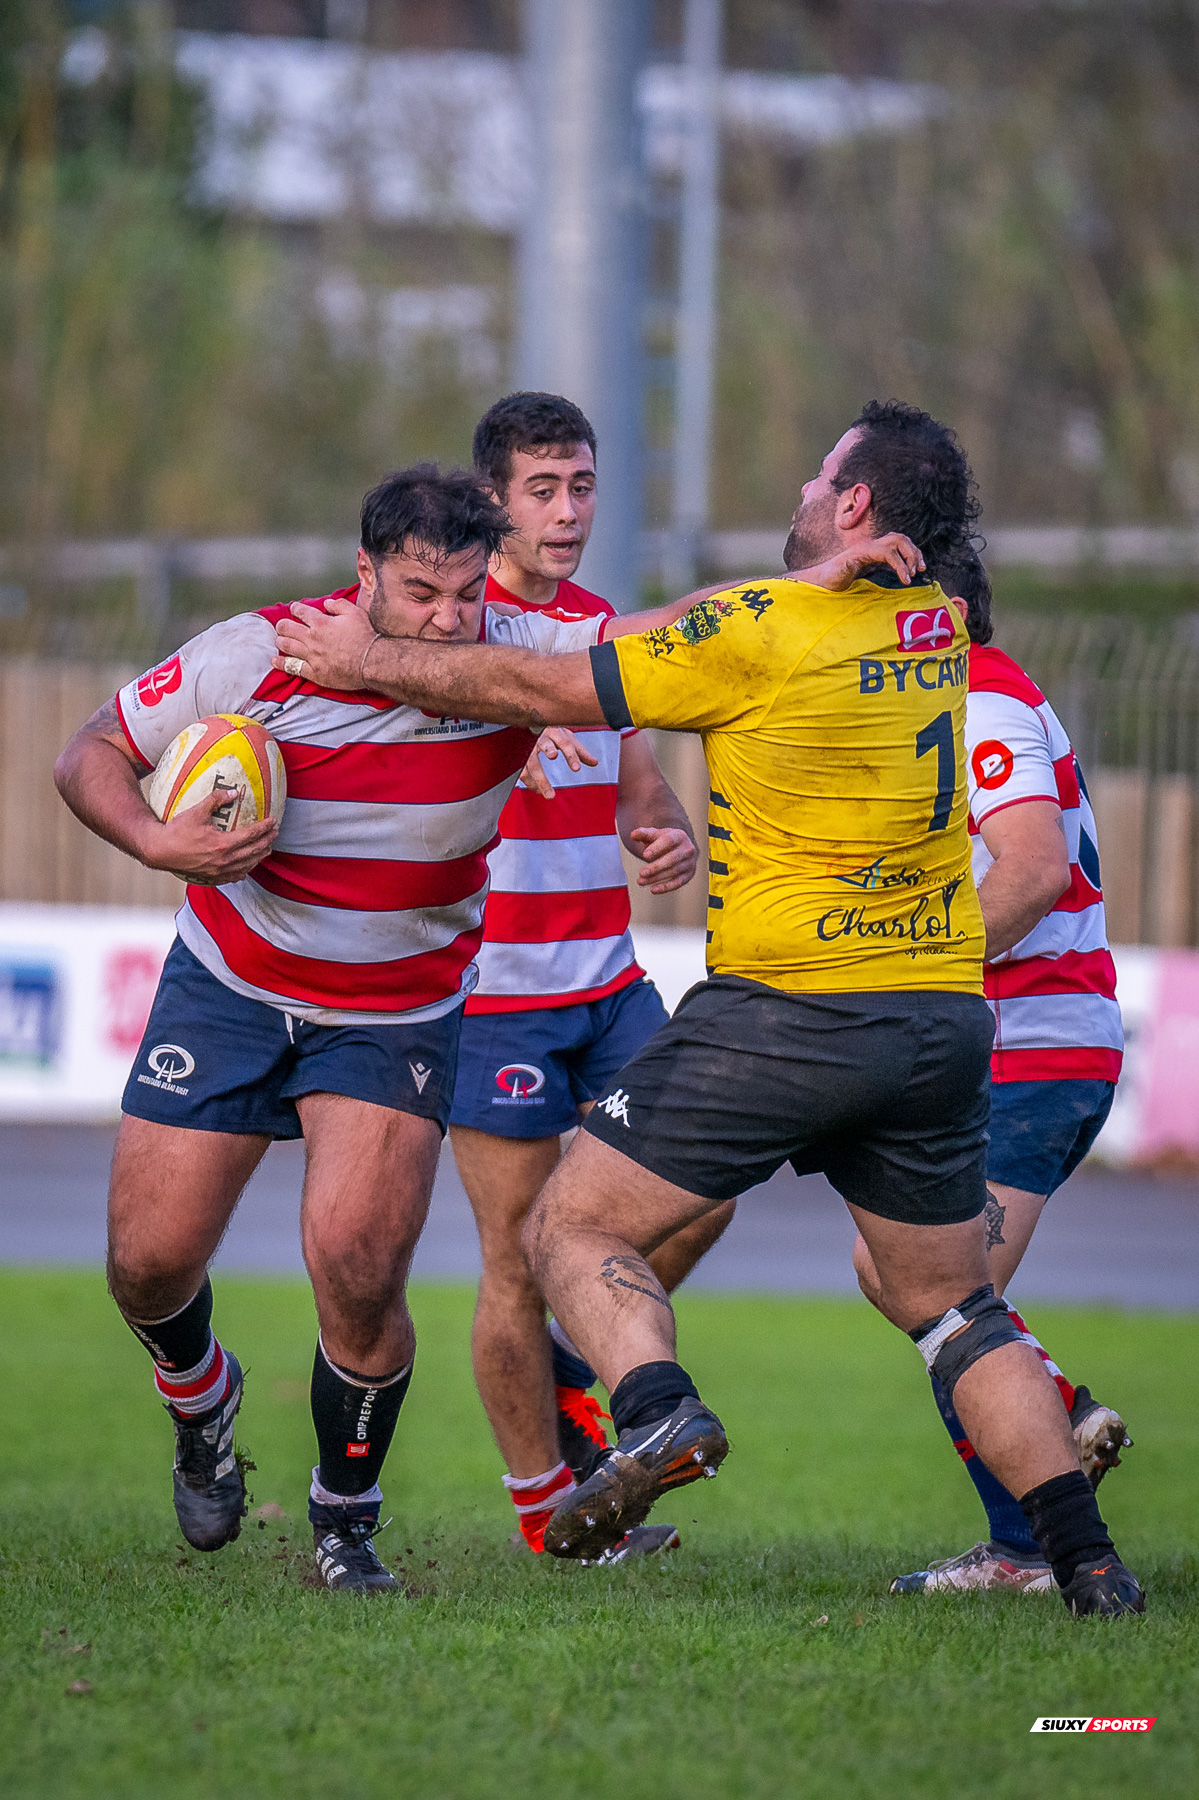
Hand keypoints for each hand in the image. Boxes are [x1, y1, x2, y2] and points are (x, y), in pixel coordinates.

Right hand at [141, 787, 278, 884]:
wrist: (160, 851)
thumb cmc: (176, 831)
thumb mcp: (196, 811)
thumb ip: (216, 799)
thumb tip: (233, 792)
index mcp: (223, 844)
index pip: (251, 835)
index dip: (265, 827)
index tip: (274, 821)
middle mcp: (224, 860)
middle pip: (254, 851)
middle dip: (267, 841)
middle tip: (275, 833)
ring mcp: (219, 871)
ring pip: (247, 865)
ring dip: (260, 856)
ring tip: (267, 848)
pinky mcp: (213, 877)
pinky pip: (235, 875)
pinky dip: (245, 869)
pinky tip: (248, 866)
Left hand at [273, 595, 377, 689]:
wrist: (371, 662)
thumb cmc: (366, 637)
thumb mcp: (355, 613)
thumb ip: (339, 605)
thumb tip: (327, 603)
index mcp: (321, 622)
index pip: (301, 612)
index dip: (295, 609)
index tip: (294, 609)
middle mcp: (312, 638)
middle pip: (287, 628)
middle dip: (282, 625)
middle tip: (282, 626)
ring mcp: (312, 656)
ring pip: (287, 646)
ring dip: (280, 641)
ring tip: (279, 640)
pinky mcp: (314, 672)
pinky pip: (292, 667)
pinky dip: (281, 663)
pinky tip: (275, 660)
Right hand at [519, 727, 599, 797]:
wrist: (528, 720)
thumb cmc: (550, 731)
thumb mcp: (566, 738)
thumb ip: (579, 751)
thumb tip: (594, 763)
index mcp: (555, 731)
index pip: (565, 743)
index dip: (571, 755)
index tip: (576, 769)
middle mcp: (540, 737)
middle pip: (545, 750)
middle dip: (549, 761)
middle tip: (554, 783)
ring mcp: (526, 745)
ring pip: (530, 763)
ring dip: (539, 781)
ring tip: (550, 795)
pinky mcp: (517, 754)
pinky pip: (521, 770)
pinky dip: (530, 782)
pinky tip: (538, 790)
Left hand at [628, 826, 696, 893]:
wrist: (681, 848)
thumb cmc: (665, 841)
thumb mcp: (655, 835)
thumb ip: (644, 834)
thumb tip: (633, 835)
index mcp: (679, 836)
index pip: (668, 841)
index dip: (657, 848)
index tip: (645, 855)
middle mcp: (687, 849)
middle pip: (672, 859)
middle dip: (656, 867)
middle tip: (642, 873)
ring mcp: (689, 863)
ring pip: (673, 872)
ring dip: (656, 878)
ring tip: (641, 881)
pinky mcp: (688, 875)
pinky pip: (677, 883)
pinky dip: (665, 887)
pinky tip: (653, 890)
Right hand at [787, 533, 924, 590]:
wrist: (816, 586)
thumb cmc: (835, 587)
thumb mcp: (862, 583)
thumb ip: (876, 579)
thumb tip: (895, 588)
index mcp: (870, 551)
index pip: (897, 541)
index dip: (912, 553)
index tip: (919, 570)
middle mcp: (868, 545)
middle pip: (900, 537)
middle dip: (914, 552)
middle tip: (919, 570)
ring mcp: (863, 548)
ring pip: (896, 540)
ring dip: (909, 556)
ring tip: (911, 574)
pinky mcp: (858, 555)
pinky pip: (886, 553)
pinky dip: (899, 565)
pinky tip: (903, 579)